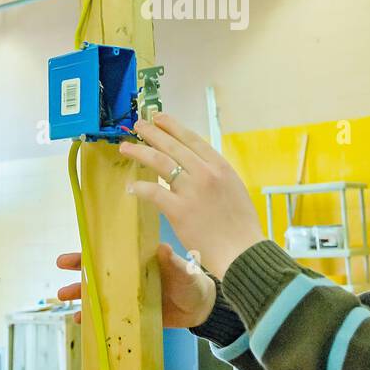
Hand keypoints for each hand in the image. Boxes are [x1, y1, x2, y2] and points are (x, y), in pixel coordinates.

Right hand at [55, 243, 216, 327]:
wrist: (200, 308)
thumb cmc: (192, 282)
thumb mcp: (183, 271)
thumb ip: (173, 262)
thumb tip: (163, 248)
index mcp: (138, 261)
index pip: (110, 253)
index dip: (90, 252)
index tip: (71, 254)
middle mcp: (129, 276)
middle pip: (98, 272)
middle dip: (78, 270)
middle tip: (61, 268)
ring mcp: (128, 296)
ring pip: (99, 294)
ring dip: (81, 295)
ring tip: (63, 298)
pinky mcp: (131, 314)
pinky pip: (108, 315)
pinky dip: (94, 319)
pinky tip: (81, 322)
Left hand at [118, 112, 264, 278]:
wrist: (243, 251)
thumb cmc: (241, 225)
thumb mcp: (233, 189)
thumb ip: (215, 175)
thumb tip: (195, 166)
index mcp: (220, 166)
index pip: (191, 139)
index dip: (173, 126)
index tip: (159, 118)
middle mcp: (205, 173)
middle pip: (172, 146)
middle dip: (152, 132)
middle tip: (138, 124)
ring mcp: (191, 190)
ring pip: (160, 162)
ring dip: (140, 152)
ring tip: (126, 147)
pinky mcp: (179, 210)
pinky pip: (153, 192)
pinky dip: (140, 188)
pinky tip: (131, 187)